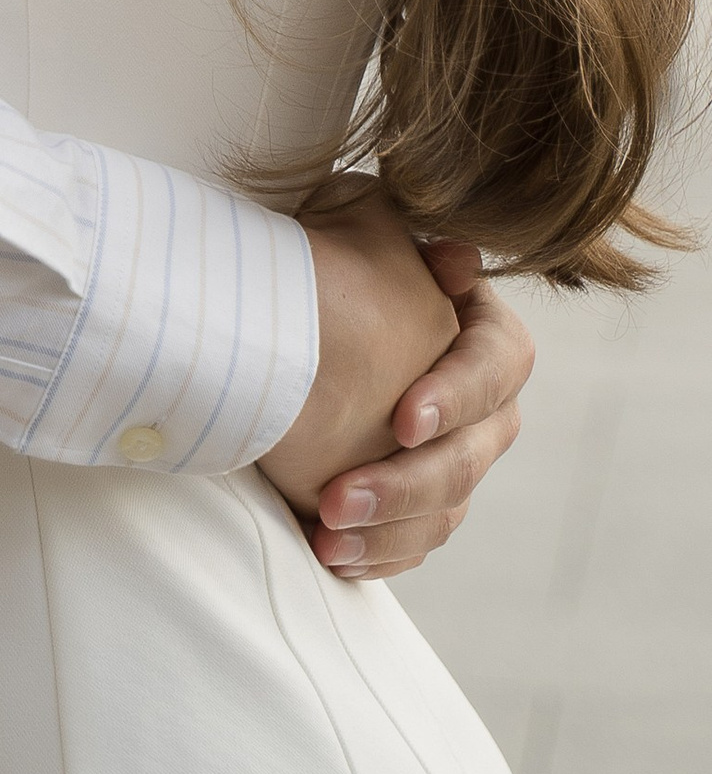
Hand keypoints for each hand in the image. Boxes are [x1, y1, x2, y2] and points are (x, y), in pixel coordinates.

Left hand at [258, 190, 529, 579]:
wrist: (272, 312)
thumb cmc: (315, 252)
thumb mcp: (347, 217)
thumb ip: (394, 226)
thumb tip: (457, 258)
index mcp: (480, 328)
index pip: (501, 362)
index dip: (460, 392)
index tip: (402, 418)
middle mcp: (482, 402)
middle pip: (471, 455)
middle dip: (407, 483)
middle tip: (337, 498)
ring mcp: (454, 457)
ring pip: (444, 509)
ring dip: (387, 528)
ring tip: (327, 535)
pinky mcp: (420, 503)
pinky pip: (413, 542)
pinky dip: (377, 553)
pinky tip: (333, 555)